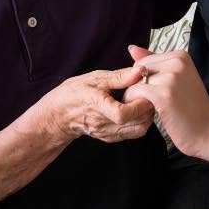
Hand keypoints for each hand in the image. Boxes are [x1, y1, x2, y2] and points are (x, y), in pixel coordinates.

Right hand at [35, 65, 155, 144]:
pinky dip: (140, 122)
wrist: (59, 114)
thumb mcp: (95, 79)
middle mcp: (104, 124)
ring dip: (146, 116)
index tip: (145, 92)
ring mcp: (108, 133)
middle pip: (137, 124)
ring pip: (138, 131)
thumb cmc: (74, 93)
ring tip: (143, 102)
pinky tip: (136, 110)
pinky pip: (132, 133)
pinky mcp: (111, 137)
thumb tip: (140, 71)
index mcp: (98, 107)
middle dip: (149, 109)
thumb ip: (120, 77)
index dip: (140, 104)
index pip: (124, 114)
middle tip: (149, 95)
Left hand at [126, 45, 208, 159]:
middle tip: (151, 102)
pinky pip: (135, 92)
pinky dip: (135, 103)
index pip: (144, 61)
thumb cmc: (192, 107)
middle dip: (138, 86)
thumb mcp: (176, 78)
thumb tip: (131, 48)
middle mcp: (176, 62)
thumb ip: (154, 62)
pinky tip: (147, 112)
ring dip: (136, 97)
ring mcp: (171, 77)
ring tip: (150, 107)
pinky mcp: (163, 94)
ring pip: (134, 81)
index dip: (143, 79)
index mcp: (181, 56)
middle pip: (137, 70)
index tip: (156, 93)